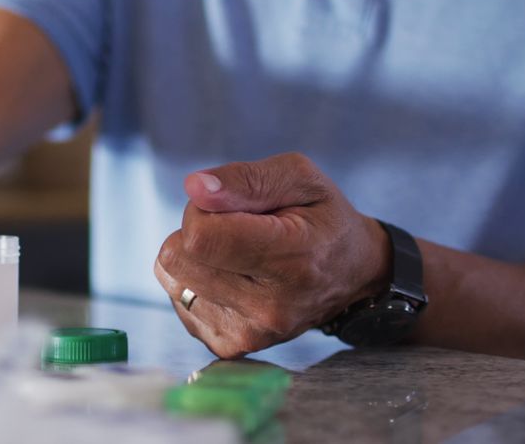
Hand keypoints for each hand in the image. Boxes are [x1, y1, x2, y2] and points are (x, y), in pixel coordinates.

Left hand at [153, 153, 390, 357]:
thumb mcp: (300, 178)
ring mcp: (248, 334)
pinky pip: (179, 300)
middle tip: (236, 227)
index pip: (199, 237)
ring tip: (238, 253)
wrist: (352, 274)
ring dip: (195, 257)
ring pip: (171, 278)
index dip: (201, 210)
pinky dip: (197, 282)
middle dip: (197, 230)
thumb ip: (246, 179)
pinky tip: (234, 277)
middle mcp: (269, 307)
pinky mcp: (230, 346)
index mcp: (291, 259)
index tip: (229, 207)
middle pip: (177, 257)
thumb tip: (193, 188)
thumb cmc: (323, 218)